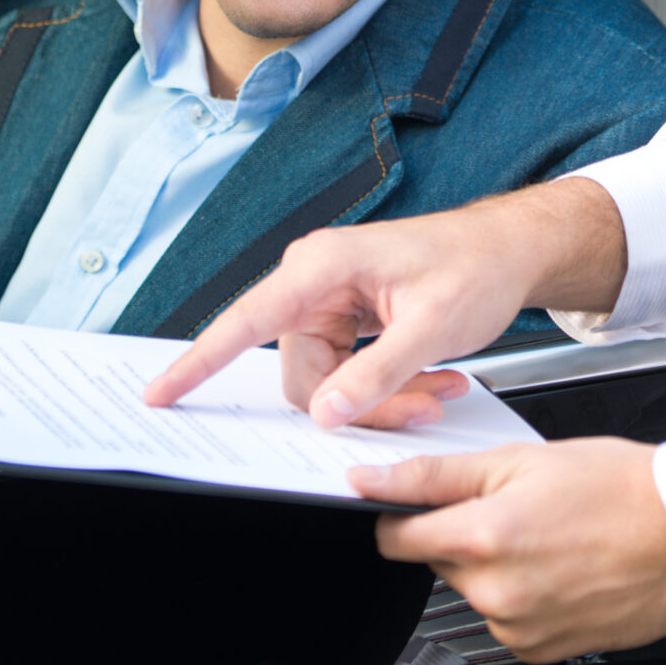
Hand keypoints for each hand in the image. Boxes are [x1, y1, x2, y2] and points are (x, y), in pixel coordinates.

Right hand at [143, 180, 626, 427]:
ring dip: (383, 399)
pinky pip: (346, 376)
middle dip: (360, 403)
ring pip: (326, 385)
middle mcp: (315, 282)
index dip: (199, 361)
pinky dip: (388, 388)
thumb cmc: (474, 265)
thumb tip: (326, 413)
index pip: (246, 319)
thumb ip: (378, 374)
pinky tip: (432, 380)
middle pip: (303, 376)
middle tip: (422, 406)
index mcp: (323, 267)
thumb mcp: (433, 326)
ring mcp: (330, 303)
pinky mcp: (347, 321)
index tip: (159, 394)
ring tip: (437, 387)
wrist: (506, 251)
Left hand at [352, 436, 665, 663]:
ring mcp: (517, 627)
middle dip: (460, 534)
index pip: (394, 539)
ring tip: (547, 538)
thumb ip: (438, 474)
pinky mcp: (539, 651)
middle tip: (514, 508)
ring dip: (493, 566)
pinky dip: (521, 596)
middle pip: (436, 562)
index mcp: (483, 536)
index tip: (409, 505)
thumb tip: (373, 481)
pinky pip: (506, 619)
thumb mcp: (520, 459)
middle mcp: (494, 592)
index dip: (396, 514)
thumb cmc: (618, 488)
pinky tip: (559, 569)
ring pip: (473, 590)